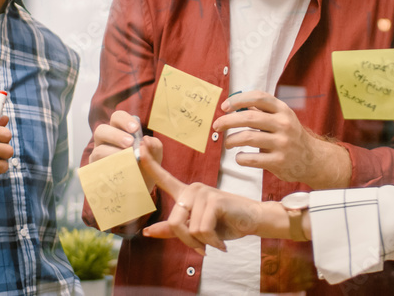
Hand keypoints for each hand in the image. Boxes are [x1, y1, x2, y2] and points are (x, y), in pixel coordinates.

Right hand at [90, 110, 163, 168]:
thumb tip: (147, 140)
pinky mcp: (96, 172)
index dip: (124, 120)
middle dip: (116, 135)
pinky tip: (120, 170)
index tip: (136, 128)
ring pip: (98, 150)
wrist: (141, 190)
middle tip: (130, 143)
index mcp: (120, 132)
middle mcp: (106, 142)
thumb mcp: (155, 157)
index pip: (116, 118)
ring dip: (112, 153)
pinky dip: (109, 169)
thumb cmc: (146, 168)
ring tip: (127, 159)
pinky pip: (97, 169)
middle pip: (101, 130)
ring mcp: (98, 157)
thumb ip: (154, 147)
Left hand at [138, 145, 270, 255]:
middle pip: (174, 222)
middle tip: (203, 248)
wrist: (253, 221)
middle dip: (188, 242)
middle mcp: (192, 189)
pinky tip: (221, 242)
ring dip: (202, 242)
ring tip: (215, 241)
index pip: (164, 178)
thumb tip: (147, 232)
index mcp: (186, 193)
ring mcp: (203, 192)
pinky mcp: (214, 199)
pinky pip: (202, 229)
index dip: (150, 164)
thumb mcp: (196, 230)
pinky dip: (211, 241)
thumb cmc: (225, 224)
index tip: (140, 145)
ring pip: (189, 228)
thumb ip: (173, 230)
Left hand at [214, 91, 350, 188]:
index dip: (238, 100)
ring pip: (248, 138)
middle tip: (217, 125)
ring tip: (227, 143)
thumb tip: (233, 105)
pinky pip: (251, 159)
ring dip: (231, 140)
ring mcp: (282, 143)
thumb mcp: (280, 118)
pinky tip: (239, 157)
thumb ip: (260, 111)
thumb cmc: (290, 136)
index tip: (225, 106)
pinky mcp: (279, 161)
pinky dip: (240, 158)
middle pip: (249, 118)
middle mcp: (284, 124)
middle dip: (227, 121)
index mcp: (282, 110)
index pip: (258, 97)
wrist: (311, 159)